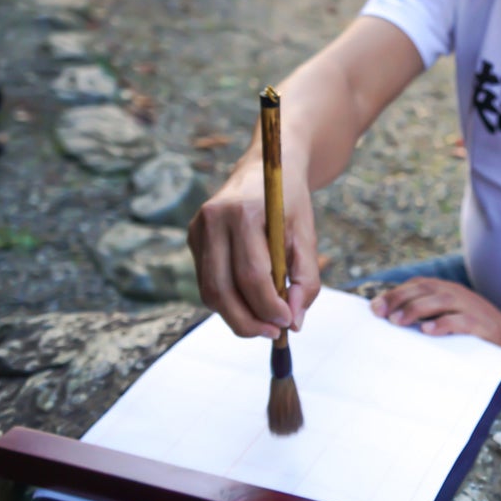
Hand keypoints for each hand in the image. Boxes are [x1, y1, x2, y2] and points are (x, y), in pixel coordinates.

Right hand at [187, 162, 319, 338]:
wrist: (269, 166)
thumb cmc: (291, 201)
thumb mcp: (307, 235)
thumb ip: (306, 278)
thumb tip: (295, 322)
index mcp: (242, 212)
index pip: (251, 274)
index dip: (268, 306)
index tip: (288, 324)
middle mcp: (212, 219)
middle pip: (221, 288)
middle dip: (248, 321)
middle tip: (274, 335)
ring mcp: (198, 229)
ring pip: (210, 291)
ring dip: (236, 317)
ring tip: (264, 326)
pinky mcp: (194, 238)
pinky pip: (208, 282)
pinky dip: (228, 301)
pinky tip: (250, 304)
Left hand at [370, 278, 500, 357]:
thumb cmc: (470, 331)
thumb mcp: (448, 316)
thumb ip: (424, 315)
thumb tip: (388, 321)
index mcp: (447, 290)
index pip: (417, 285)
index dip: (395, 293)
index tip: (374, 308)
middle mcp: (457, 294)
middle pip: (424, 289)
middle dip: (399, 299)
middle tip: (380, 314)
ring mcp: (471, 308)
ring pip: (441, 301)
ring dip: (416, 309)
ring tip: (397, 321)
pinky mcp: (482, 325)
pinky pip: (462, 321)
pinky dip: (444, 324)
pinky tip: (428, 331)